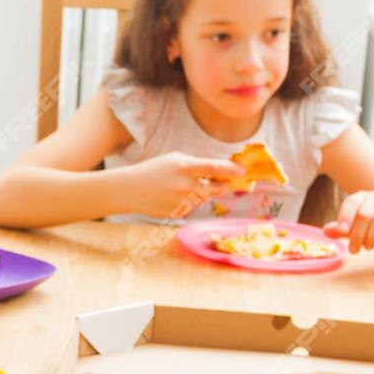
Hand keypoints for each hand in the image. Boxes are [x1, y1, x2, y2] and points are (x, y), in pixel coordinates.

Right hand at [124, 151, 244, 218]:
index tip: (243, 171)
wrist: (131, 190)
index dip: (230, 170)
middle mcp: (186, 186)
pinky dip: (187, 202)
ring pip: (203, 199)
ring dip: (200, 193)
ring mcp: (182, 202)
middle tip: (224, 183)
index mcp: (185, 167)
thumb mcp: (175, 160)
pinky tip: (171, 197)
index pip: (214, 168)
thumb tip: (220, 174)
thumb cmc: (155, 170)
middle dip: (223, 186)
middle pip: (216, 190)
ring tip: (179, 187)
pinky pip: (192, 207)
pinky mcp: (178, 214)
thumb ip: (197, 165)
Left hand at [324, 190, 373, 252]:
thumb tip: (325, 231)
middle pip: (364, 214)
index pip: (352, 202)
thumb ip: (341, 229)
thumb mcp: (356, 227)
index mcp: (363, 197)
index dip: (345, 217)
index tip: (341, 233)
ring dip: (372, 236)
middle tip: (354, 250)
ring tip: (368, 248)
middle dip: (357, 234)